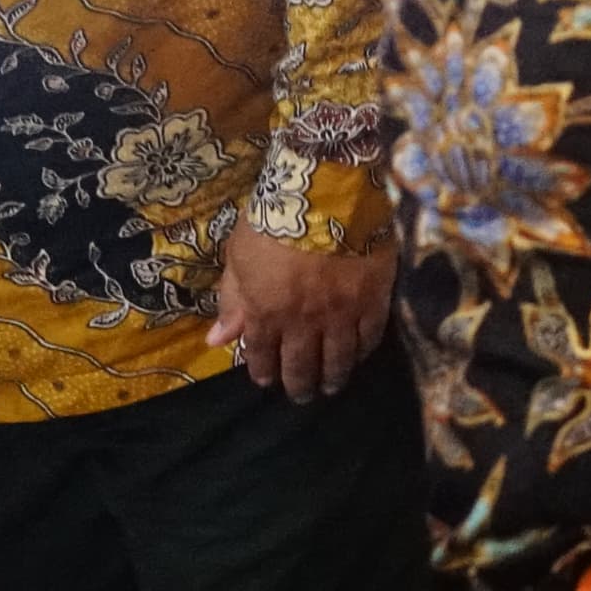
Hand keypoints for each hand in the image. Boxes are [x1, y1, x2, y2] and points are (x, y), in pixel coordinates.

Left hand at [211, 226, 395, 402]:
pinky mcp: (374, 300)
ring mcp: (342, 314)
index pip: (262, 354)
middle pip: (302, 365)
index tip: (265, 380)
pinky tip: (359, 355)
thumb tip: (216, 340)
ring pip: (338, 359)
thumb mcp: (239, 257)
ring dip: (332, 377)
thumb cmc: (274, 221)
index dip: (263, 371)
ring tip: (331, 387)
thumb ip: (232, 301)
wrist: (327, 195)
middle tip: (301, 395)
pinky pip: (370, 336)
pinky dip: (363, 351)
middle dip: (298, 384)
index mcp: (267, 313)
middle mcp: (304, 323)